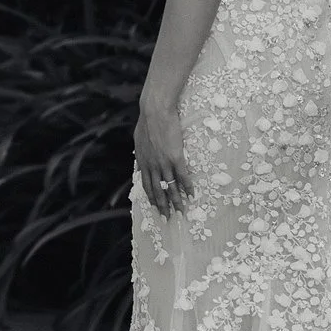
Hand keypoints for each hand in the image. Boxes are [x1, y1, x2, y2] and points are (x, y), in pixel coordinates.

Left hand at [135, 102, 194, 217]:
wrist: (155, 112)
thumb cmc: (147, 122)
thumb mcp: (139, 140)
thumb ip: (141, 153)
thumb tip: (140, 159)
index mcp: (143, 163)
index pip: (147, 185)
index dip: (152, 198)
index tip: (156, 208)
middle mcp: (153, 166)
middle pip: (158, 191)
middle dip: (163, 206)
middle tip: (167, 218)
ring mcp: (164, 163)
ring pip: (170, 187)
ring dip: (176, 201)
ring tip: (181, 212)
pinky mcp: (176, 158)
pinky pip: (183, 177)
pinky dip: (188, 187)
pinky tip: (192, 195)